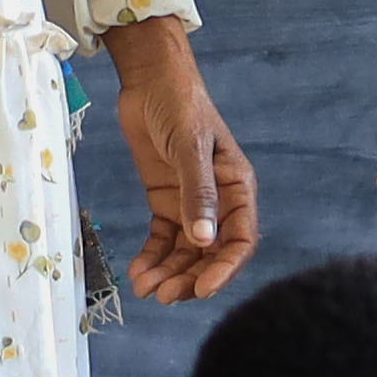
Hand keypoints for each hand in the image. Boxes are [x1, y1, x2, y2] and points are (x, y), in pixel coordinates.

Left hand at [103, 18, 256, 304]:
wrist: (149, 80)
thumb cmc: (180, 105)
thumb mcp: (190, 147)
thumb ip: (198, 194)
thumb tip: (205, 241)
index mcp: (237, 188)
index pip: (239, 239)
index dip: (223, 268)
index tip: (201, 289)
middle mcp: (218, 202)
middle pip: (209, 253)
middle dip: (188, 277)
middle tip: (162, 296)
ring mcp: (190, 204)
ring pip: (184, 252)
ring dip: (167, 272)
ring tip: (143, 288)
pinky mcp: (165, 202)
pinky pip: (162, 239)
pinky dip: (151, 257)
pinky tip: (137, 271)